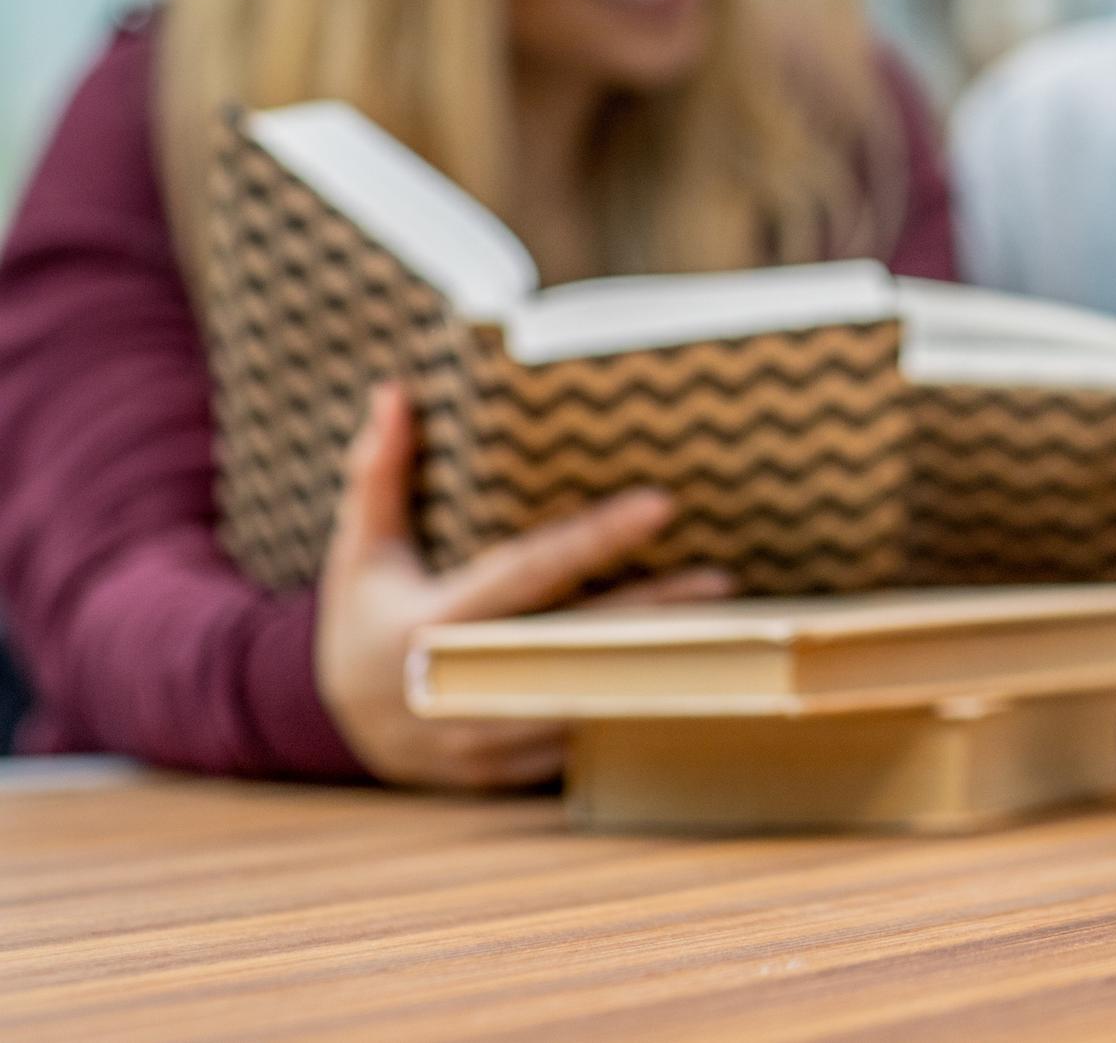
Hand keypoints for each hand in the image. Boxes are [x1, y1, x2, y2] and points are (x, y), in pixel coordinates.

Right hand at [315, 384, 732, 789]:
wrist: (336, 724)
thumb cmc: (362, 617)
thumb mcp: (360, 549)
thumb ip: (379, 473)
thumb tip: (394, 392)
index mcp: (429, 626)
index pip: (529, 573)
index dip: (595, 539)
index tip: (660, 504)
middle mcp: (460, 688)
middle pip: (578, 645)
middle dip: (655, 613)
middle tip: (722, 580)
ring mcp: (484, 741)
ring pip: (588, 702)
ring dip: (656, 669)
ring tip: (727, 633)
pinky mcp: (506, 776)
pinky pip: (583, 747)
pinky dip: (631, 715)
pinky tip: (689, 687)